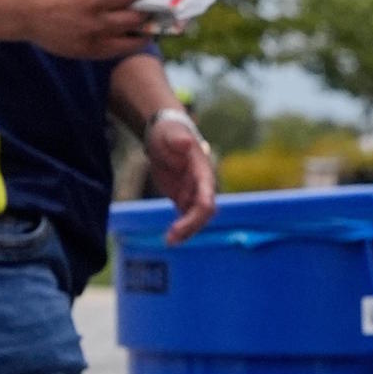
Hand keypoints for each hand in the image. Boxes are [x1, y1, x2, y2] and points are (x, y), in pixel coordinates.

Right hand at [16, 0, 149, 58]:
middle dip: (146, 11)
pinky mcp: (87, 53)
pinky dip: (127, 45)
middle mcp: (97, 22)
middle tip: (151, 6)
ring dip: (143, 32)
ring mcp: (93, 40)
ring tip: (148, 25)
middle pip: (136, 19)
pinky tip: (130, 36)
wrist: (21, 11)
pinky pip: (116, 52)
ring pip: (132, 42)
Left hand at [146, 110, 218, 242]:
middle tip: (171, 239)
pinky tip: (169, 239)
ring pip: (196, 219)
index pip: (207, 198)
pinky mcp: (183, 197)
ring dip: (186, 232)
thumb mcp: (170, 133)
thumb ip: (178, 139)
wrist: (165, 134)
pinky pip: (186, 218)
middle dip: (190, 227)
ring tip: (169, 241)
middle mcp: (202, 186)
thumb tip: (186, 142)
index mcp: (202, 172)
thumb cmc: (169, 132)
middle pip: (203, 213)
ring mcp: (193, 193)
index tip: (182, 225)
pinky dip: (180, 229)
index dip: (198, 214)